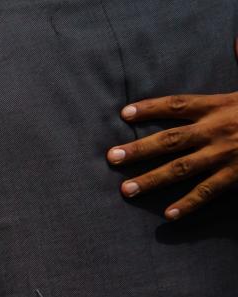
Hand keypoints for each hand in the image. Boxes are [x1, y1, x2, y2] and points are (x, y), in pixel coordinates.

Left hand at [107, 42, 237, 219]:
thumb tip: (237, 40)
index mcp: (219, 106)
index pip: (177, 105)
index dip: (150, 108)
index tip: (124, 113)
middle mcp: (216, 130)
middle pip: (169, 140)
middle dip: (138, 149)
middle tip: (112, 158)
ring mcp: (224, 154)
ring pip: (180, 168)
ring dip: (151, 180)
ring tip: (126, 190)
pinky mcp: (236, 175)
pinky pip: (207, 191)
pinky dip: (188, 204)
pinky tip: (168, 215)